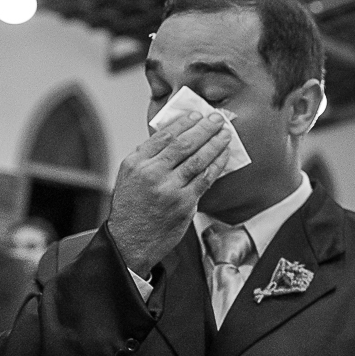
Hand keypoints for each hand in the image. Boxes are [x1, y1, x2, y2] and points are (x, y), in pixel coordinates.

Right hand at [106, 112, 231, 276]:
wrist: (130, 241)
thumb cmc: (132, 207)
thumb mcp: (129, 176)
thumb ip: (148, 156)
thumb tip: (175, 133)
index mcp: (135, 163)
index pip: (164, 135)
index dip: (184, 122)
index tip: (197, 114)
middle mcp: (151, 174)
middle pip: (184, 144)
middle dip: (204, 128)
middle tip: (218, 118)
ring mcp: (169, 189)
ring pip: (198, 159)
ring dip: (215, 143)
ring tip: (226, 133)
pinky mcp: (185, 203)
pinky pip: (206, 178)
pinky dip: (218, 164)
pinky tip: (224, 154)